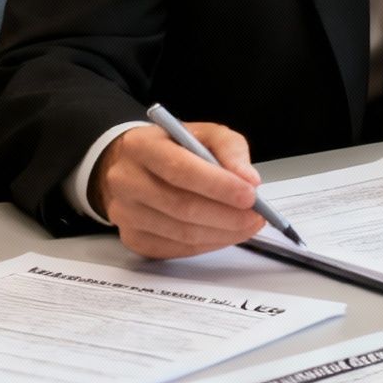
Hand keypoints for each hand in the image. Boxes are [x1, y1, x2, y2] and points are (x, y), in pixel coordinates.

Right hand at [91, 121, 263, 259]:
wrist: (135, 165)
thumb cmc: (174, 148)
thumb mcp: (204, 133)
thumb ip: (230, 149)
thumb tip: (248, 179)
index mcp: (141, 146)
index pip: (180, 169)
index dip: (218, 185)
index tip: (250, 194)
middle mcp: (126, 181)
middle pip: (182, 206)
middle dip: (227, 215)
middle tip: (256, 216)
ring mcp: (126, 213)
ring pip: (181, 233)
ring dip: (222, 233)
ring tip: (247, 225)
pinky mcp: (132, 238)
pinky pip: (176, 249)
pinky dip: (208, 244)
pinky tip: (225, 234)